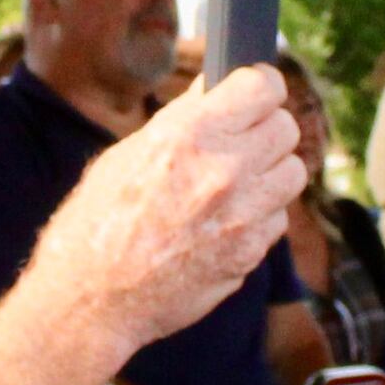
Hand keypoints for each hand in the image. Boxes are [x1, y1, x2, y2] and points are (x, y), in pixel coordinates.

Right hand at [24, 69, 305, 357]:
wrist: (91, 299)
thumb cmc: (96, 223)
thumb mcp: (128, 154)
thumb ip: (181, 121)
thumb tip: (213, 90)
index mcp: (189, 135)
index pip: (264, 86)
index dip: (261, 85)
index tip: (254, 92)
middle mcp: (225, 170)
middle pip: (286, 128)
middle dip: (266, 127)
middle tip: (243, 137)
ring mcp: (243, 215)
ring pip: (293, 172)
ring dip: (271, 171)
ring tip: (239, 180)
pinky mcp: (250, 253)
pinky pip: (278, 217)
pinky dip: (261, 214)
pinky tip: (227, 219)